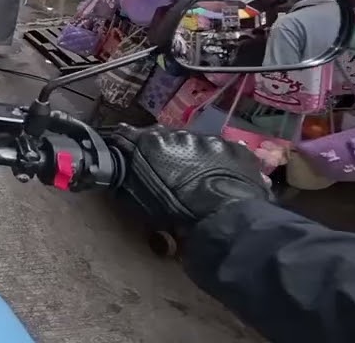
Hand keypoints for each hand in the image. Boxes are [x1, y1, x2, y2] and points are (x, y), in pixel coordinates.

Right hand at [105, 125, 270, 230]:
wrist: (223, 221)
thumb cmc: (176, 214)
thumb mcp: (139, 198)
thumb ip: (126, 174)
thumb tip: (116, 161)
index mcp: (153, 141)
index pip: (133, 134)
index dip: (135, 146)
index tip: (134, 156)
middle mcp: (182, 133)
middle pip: (170, 139)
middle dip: (169, 152)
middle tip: (173, 175)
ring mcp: (213, 140)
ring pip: (200, 145)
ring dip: (198, 158)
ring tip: (202, 182)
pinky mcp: (238, 150)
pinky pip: (227, 154)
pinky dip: (224, 164)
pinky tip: (225, 182)